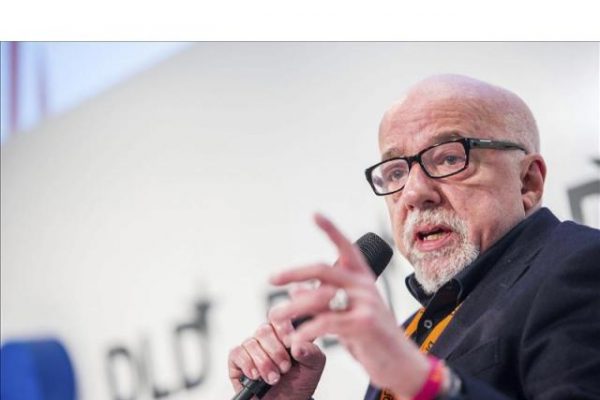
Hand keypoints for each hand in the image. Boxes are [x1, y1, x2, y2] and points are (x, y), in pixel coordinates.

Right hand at [228, 299, 325, 398]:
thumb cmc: (299, 382)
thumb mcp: (313, 367)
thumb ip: (311, 352)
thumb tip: (298, 344)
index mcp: (284, 333)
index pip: (279, 318)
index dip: (282, 328)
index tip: (289, 343)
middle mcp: (266, 338)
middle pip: (264, 330)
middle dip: (276, 352)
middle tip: (285, 368)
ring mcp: (251, 347)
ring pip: (251, 343)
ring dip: (264, 363)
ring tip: (273, 379)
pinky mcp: (237, 360)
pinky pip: (237, 353)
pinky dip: (247, 364)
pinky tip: (256, 375)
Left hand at [269, 214, 429, 396]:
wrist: (402, 366)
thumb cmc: (374, 340)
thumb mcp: (347, 316)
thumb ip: (324, 302)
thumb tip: (295, 291)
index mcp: (362, 280)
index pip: (346, 248)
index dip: (331, 230)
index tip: (315, 215)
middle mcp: (365, 286)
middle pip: (323, 269)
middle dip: (293, 272)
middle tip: (272, 279)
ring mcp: (366, 303)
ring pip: (319, 297)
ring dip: (292, 308)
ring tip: (275, 317)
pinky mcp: (364, 323)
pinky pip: (326, 322)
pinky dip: (306, 331)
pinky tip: (296, 339)